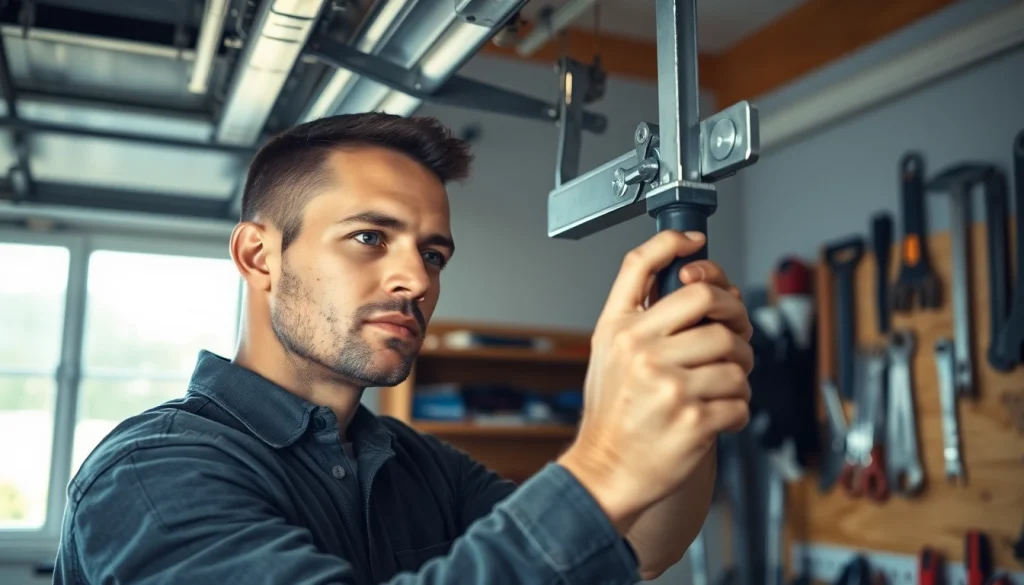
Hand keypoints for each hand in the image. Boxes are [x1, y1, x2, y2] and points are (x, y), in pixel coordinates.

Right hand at [558, 230, 753, 535]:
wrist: (606, 470)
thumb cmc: (612, 411)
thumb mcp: (607, 351)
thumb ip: (636, 312)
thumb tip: (692, 278)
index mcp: (621, 330)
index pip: (643, 265)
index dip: (674, 243)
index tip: (697, 243)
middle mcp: (642, 352)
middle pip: (712, 306)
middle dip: (736, 320)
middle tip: (735, 338)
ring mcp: (669, 386)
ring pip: (736, 357)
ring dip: (740, 374)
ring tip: (722, 387)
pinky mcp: (694, 420)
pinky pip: (741, 400)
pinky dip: (737, 409)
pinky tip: (716, 415)